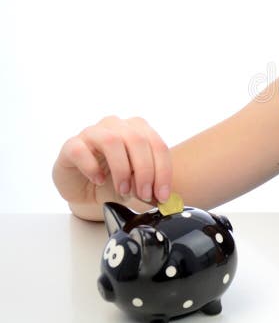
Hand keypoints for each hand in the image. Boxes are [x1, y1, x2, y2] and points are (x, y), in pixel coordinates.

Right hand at [52, 115, 172, 209]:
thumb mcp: (137, 184)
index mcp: (139, 129)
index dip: (163, 171)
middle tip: (144, 194)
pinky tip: (97, 180)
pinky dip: (92, 168)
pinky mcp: (71, 145)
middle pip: (138, 140)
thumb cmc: (113, 180)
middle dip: (145, 171)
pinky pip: (81, 151)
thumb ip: (149, 186)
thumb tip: (161, 196)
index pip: (158, 145)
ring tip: (123, 189)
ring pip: (112, 141)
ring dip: (121, 169)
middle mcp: (117, 126)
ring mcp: (93, 132)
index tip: (162, 195)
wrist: (84, 188)